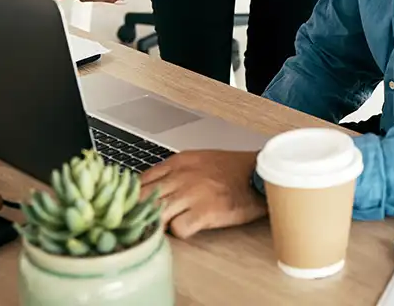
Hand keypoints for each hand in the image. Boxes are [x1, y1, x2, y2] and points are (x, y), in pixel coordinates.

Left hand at [140, 151, 265, 238]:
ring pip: (157, 214)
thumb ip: (174, 172)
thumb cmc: (231, 169)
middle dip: (141, 213)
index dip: (135, 198)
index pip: (141, 181)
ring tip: (166, 228)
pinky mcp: (205, 211)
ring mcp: (192, 194)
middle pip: (144, 199)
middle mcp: (181, 176)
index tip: (135, 208)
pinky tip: (188, 228)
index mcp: (178, 162)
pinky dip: (180, 233)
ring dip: (159, 224)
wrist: (258, 173)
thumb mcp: (198, 160)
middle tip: (143, 224)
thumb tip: (152, 188)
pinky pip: (178, 229)